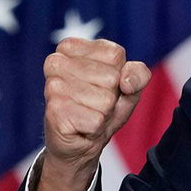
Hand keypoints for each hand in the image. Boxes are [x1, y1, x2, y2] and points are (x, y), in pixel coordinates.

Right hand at [35, 38, 150, 190]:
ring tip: (89, 114)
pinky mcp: (54, 111)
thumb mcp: (129, 87)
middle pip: (111, 77)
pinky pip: (96, 119)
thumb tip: (126, 82)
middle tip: (95, 103)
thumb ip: (138, 74)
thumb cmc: (103, 108)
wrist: (81, 143)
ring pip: (105, 100)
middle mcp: (56, 62)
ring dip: (104, 113)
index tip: (104, 84)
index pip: (115, 55)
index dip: (120, 75)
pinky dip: (96, 127)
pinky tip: (82, 127)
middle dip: (111, 96)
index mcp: (71, 47)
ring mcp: (52, 86)